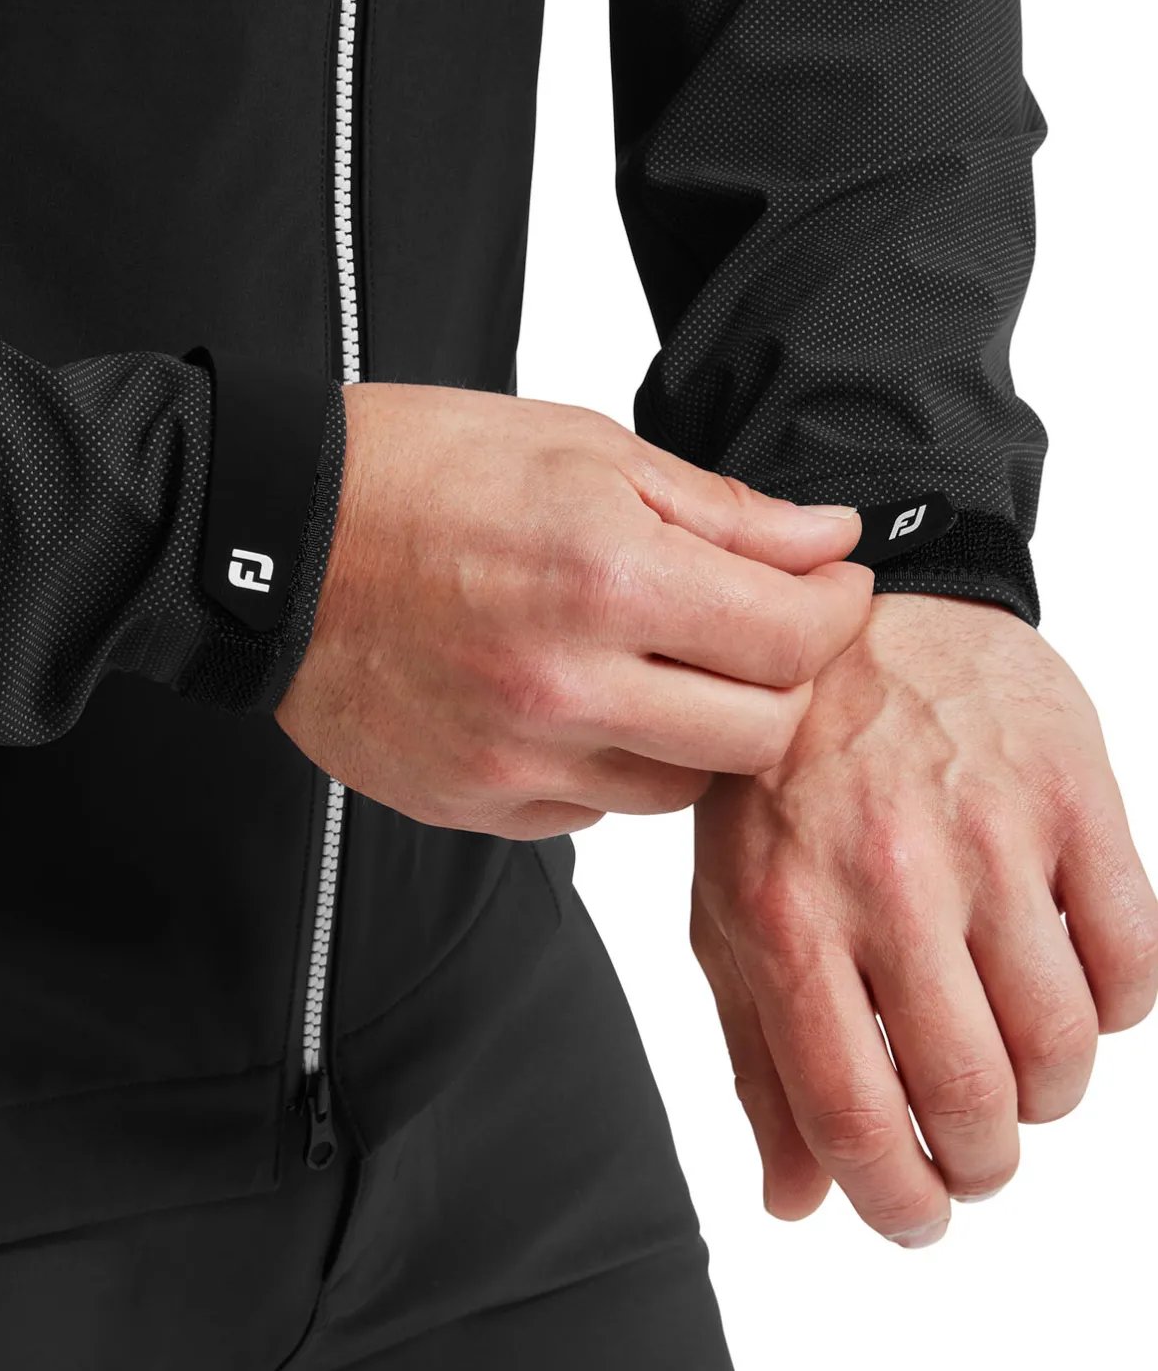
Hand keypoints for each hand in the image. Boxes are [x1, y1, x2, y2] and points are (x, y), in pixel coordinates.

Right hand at [276, 381, 872, 837]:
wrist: (273, 539)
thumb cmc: (416, 470)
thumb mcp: (581, 447)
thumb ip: (721, 511)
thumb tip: (825, 543)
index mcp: (606, 578)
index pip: (794, 640)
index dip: (836, 609)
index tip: (829, 587)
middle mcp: (567, 687)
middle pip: (760, 738)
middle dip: (783, 681)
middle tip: (757, 629)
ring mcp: (516, 761)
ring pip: (680, 788)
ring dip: (696, 730)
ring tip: (655, 662)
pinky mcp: (476, 803)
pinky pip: (592, 811)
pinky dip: (609, 762)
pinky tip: (574, 700)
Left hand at [690, 592, 1157, 1247]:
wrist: (849, 633)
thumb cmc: (776, 786)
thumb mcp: (730, 909)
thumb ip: (759, 1056)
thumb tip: (797, 1201)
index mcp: (785, 916)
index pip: (852, 1113)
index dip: (896, 1200)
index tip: (918, 1216)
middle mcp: (885, 881)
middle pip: (972, 1095)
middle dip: (982, 1160)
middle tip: (974, 1150)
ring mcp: (987, 836)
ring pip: (1063, 1044)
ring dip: (1049, 1094)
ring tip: (1016, 1070)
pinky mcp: (1071, 796)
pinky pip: (1134, 960)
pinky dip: (1115, 1010)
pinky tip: (1066, 984)